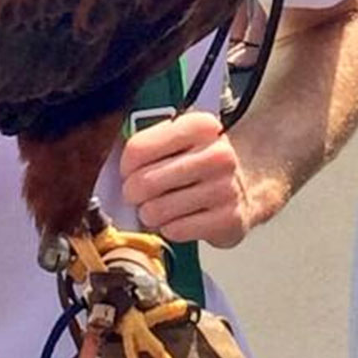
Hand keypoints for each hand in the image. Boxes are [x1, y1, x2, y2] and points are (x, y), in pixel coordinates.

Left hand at [119, 109, 250, 247]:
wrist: (249, 184)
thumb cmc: (203, 162)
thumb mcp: (181, 139)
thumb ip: (148, 144)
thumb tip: (108, 163)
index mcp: (201, 126)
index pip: (138, 149)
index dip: (126, 166)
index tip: (130, 171)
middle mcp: (217, 154)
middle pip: (144, 182)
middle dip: (134, 193)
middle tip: (141, 193)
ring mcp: (225, 188)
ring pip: (156, 210)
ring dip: (152, 213)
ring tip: (164, 205)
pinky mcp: (228, 219)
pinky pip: (175, 230)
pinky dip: (171, 228)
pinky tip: (181, 218)